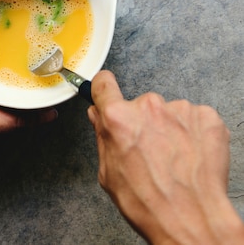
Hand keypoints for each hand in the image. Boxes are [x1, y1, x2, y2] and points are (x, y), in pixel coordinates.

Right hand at [87, 70, 243, 243]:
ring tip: (174, 160)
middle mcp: (148, 107)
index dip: (103, 89)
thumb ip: (103, 137)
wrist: (192, 219)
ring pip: (169, 112)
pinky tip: (191, 157)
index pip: (104, 84)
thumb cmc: (150, 203)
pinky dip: (193, 133)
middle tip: (151, 151)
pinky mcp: (206, 116)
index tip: (106, 91)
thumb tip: (99, 117)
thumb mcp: (110, 174)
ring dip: (170, 129)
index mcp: (119, 118)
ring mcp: (179, 109)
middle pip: (141, 105)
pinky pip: (194, 118)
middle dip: (144, 122)